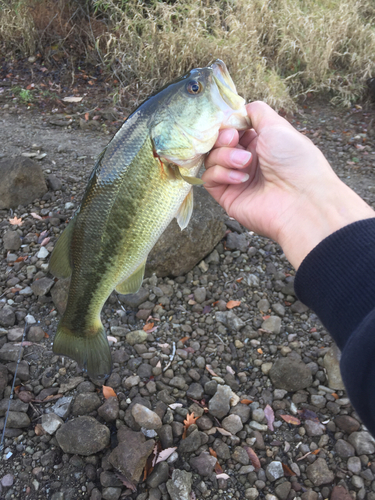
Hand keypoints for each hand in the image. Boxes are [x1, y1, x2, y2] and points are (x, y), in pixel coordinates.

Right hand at [203, 101, 374, 267]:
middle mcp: (246, 160)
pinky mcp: (227, 196)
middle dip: (223, 138)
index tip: (232, 124)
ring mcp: (235, 179)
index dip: (227, 124)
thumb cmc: (296, 162)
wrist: (302, 201)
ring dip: (224, 156)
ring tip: (245, 163)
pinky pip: (209, 178)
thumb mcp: (277, 126)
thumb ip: (256, 112)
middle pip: (218, 142)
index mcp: (260, 143)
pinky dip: (221, 174)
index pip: (231, 128)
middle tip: (234, 139)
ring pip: (211, 159)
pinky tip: (241, 178)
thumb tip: (240, 109)